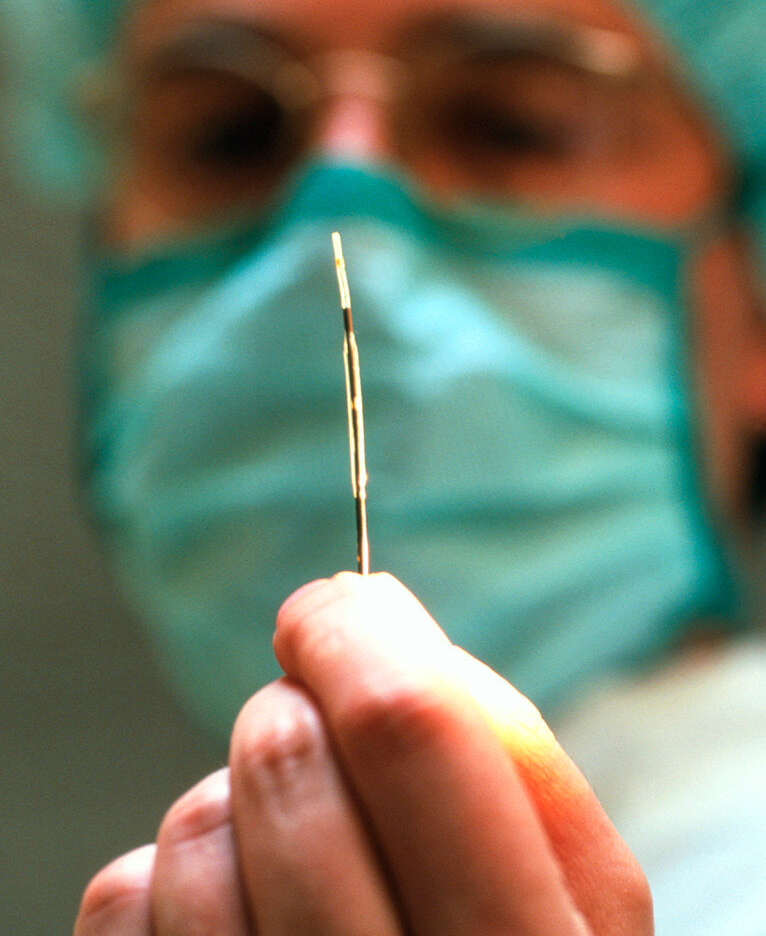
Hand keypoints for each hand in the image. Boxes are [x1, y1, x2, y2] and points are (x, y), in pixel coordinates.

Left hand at [74, 572, 652, 933]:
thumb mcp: (560, 889)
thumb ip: (495, 744)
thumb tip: (367, 602)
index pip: (414, 727)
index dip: (354, 637)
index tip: (330, 610)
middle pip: (289, 760)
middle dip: (289, 703)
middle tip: (309, 717)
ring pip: (195, 828)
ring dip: (230, 805)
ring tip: (283, 851)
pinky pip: (123, 903)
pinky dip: (162, 883)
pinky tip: (227, 921)